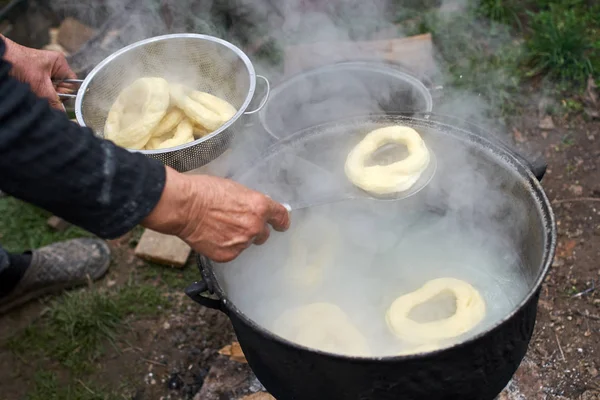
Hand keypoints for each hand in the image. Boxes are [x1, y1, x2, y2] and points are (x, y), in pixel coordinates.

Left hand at [1, 35, 75, 109]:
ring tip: (34, 90)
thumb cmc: (19, 63)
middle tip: (43, 92)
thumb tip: (62, 113)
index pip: (72, 84)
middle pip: (62, 89)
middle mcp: (54, 68)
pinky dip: (38, 93)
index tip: (58, 96)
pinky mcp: (35, 78)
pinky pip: (42, 90)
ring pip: (51, 91)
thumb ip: (54, 101)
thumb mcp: (40, 85)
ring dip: (44, 95)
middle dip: (53, 94)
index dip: (67, 92)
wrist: (1, 59)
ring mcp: (44, 73)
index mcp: (60, 64)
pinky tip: (31, 90)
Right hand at [142, 167, 290, 261]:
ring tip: (218, 227)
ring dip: (238, 238)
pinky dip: (225, 247)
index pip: (281, 217)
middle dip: (255, 230)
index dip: (281, 221)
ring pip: (246, 243)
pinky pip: (232, 252)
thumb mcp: (235, 189)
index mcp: (260, 207)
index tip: (281, 225)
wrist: (184, 206)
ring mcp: (242, 243)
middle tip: (237, 224)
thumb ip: (251, 202)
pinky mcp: (228, 255)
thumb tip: (256, 209)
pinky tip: (212, 236)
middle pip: (264, 234)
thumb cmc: (205, 191)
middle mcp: (255, 227)